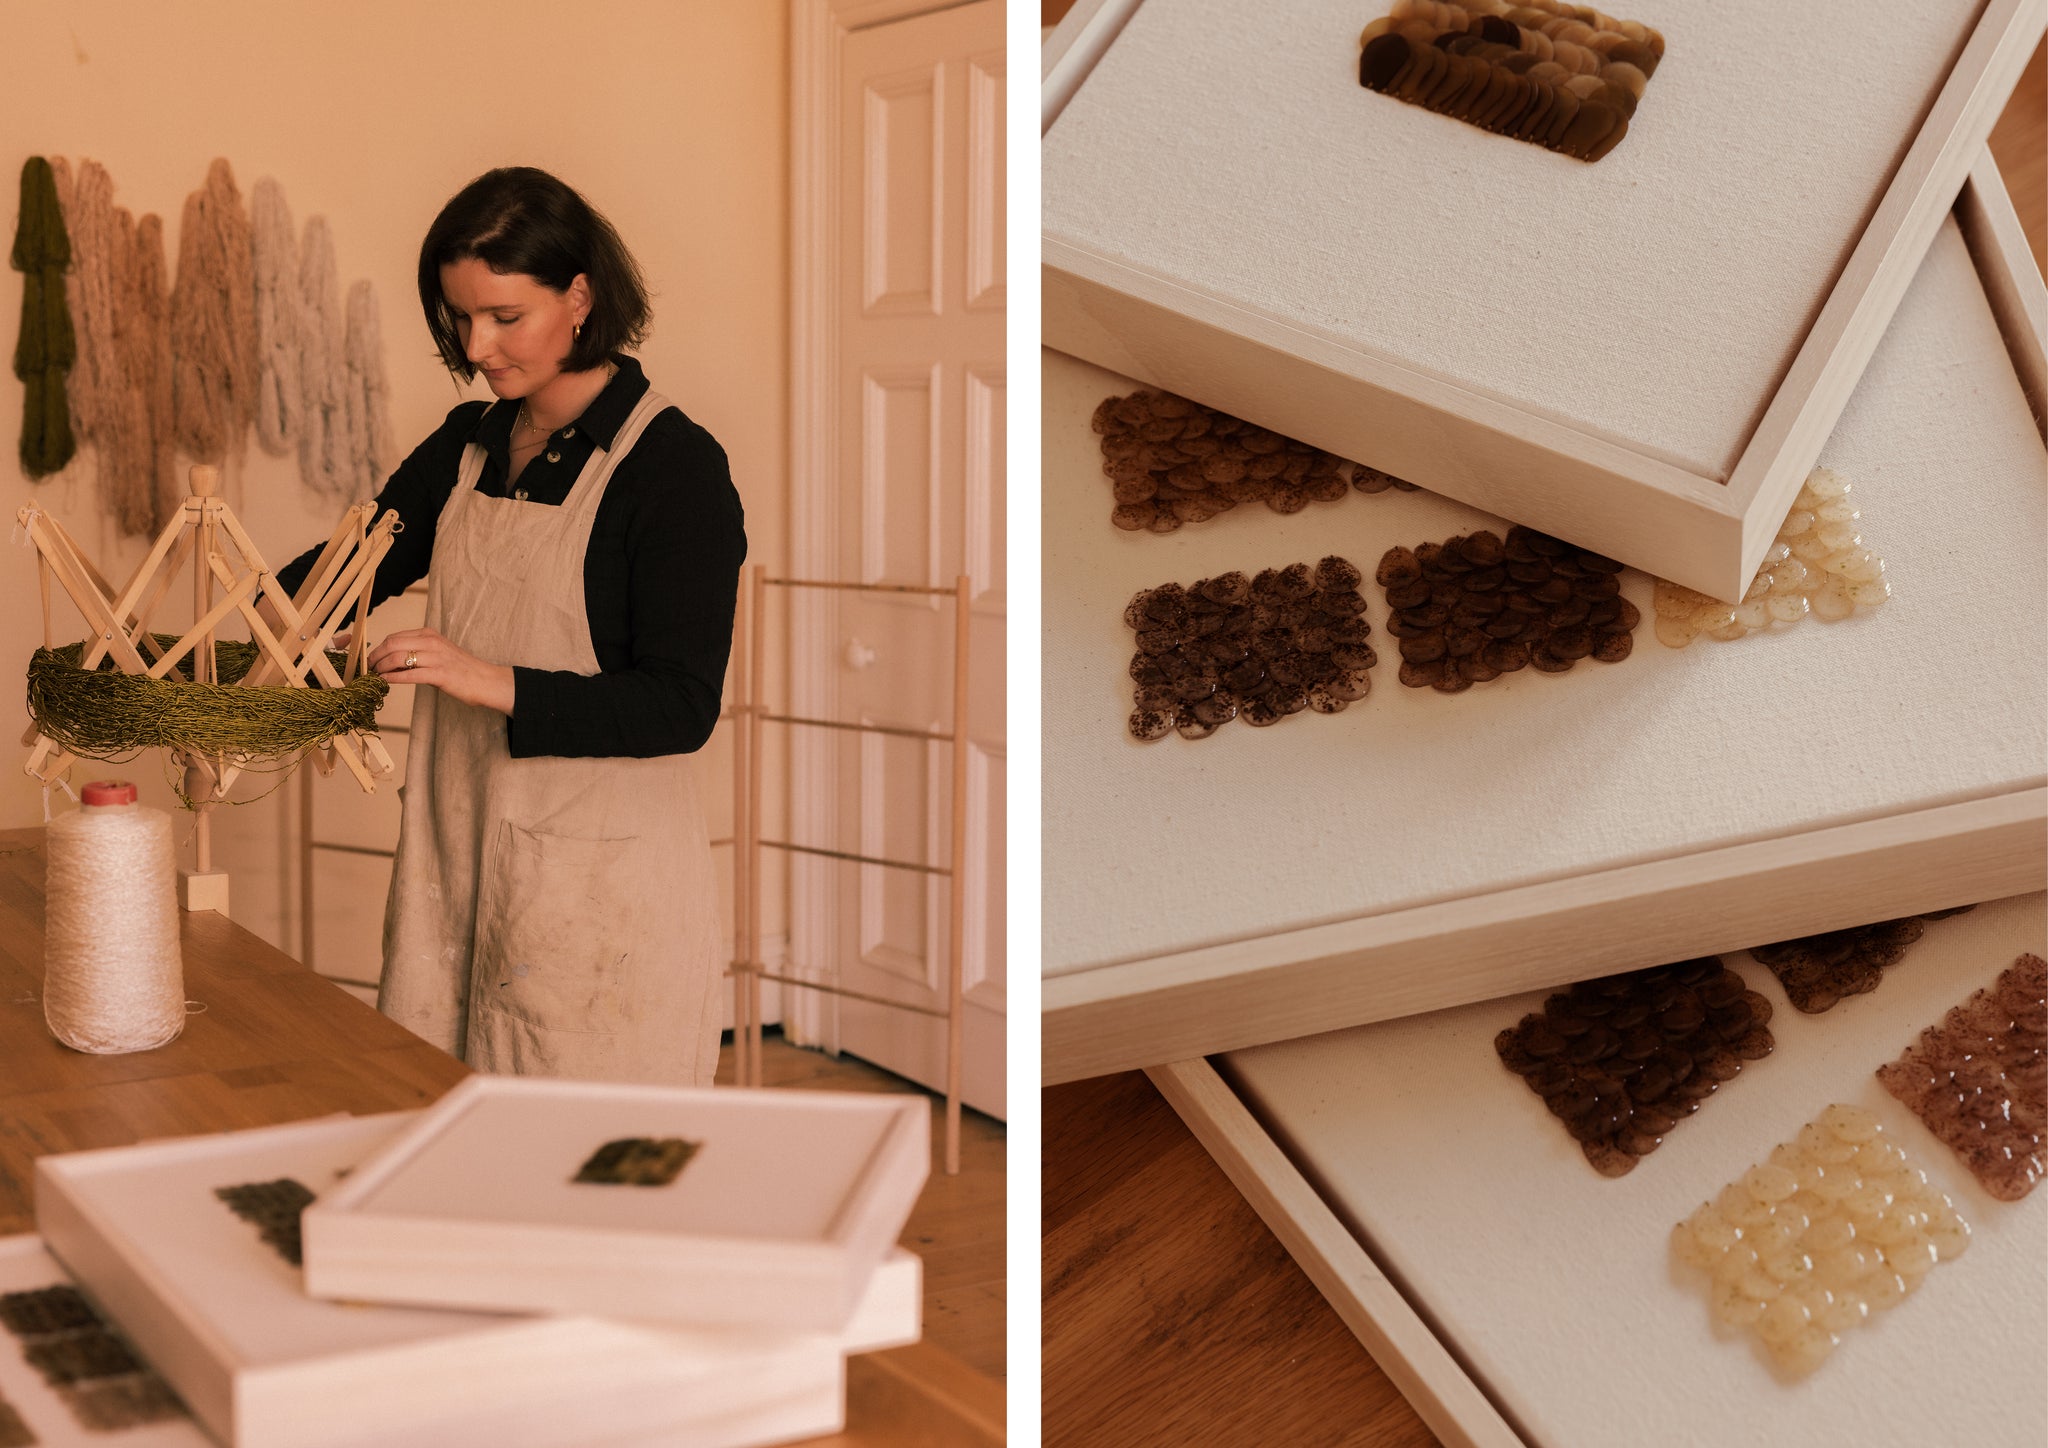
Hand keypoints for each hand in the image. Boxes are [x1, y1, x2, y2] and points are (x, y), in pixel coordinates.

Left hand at [369, 628, 515, 714]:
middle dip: (375, 657)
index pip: (395, 637)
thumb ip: (417, 652)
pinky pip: (409, 674)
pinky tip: (385, 682)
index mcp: (429, 634)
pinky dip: (393, 678)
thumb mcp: (438, 652)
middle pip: (392, 644)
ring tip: (375, 676)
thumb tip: (391, 660)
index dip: (378, 648)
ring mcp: (435, 657)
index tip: (370, 658)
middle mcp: (431, 642)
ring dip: (381, 668)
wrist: (485, 680)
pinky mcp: (439, 674)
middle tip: (369, 668)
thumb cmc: (461, 669)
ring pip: (397, 658)